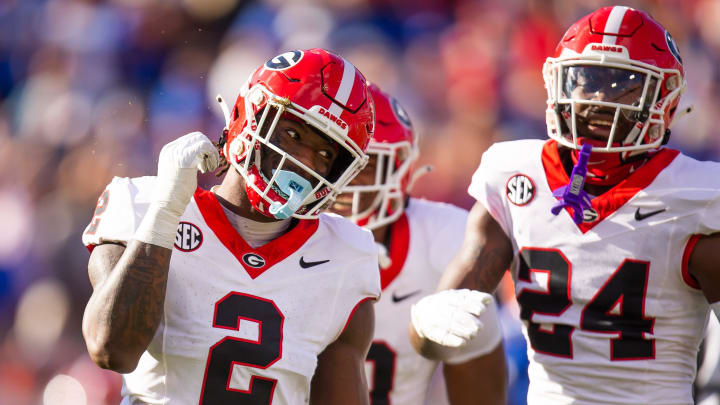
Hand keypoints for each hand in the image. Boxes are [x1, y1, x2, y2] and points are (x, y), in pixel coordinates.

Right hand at [135, 132, 218, 248]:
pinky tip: (209, 169)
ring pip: (203, 141)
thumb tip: (201, 157)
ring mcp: (177, 153)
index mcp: (169, 150)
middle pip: (198, 136)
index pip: (191, 138)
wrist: (167, 203)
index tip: (205, 163)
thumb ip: (187, 161)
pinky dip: (211, 156)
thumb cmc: (175, 192)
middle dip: (209, 149)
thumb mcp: (179, 171)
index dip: (203, 148)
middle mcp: (172, 149)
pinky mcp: (185, 159)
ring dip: (211, 154)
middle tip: (210, 165)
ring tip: (209, 168)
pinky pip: (204, 147)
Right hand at [410, 289, 492, 347]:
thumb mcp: (457, 299)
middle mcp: (437, 307)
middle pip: (454, 313)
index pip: (459, 300)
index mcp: (444, 297)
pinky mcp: (430, 333)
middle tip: (480, 327)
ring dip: (464, 331)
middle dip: (469, 320)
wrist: (422, 316)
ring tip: (474, 334)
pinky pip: (442, 337)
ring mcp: (432, 319)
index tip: (482, 310)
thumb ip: (473, 298)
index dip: (471, 304)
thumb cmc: (446, 306)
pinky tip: (463, 343)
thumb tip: (489, 299)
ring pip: (449, 325)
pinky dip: (454, 341)